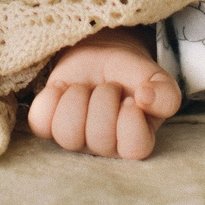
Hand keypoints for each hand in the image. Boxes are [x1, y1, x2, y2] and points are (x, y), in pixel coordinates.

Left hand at [27, 29, 182, 160]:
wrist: (98, 55)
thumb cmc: (127, 72)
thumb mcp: (153, 76)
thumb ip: (165, 92)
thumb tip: (146, 99)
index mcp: (136, 141)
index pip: (135, 148)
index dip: (130, 118)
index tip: (131, 97)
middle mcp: (104, 147)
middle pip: (99, 138)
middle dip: (104, 99)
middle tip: (108, 87)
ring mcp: (74, 140)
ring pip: (67, 133)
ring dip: (76, 98)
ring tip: (85, 88)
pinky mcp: (48, 127)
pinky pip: (39, 123)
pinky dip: (50, 99)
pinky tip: (62, 90)